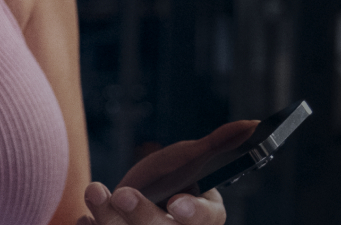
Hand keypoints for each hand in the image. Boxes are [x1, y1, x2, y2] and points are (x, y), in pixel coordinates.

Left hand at [79, 120, 258, 224]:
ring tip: (94, 191)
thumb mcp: (192, 159)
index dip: (192, 212)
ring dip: (109, 217)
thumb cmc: (172, 179)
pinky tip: (84, 217)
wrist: (139, 198)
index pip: (206, 219)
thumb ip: (219, 144)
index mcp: (206, 218)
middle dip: (142, 215)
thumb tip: (255, 125)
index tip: (176, 202)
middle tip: (123, 194)